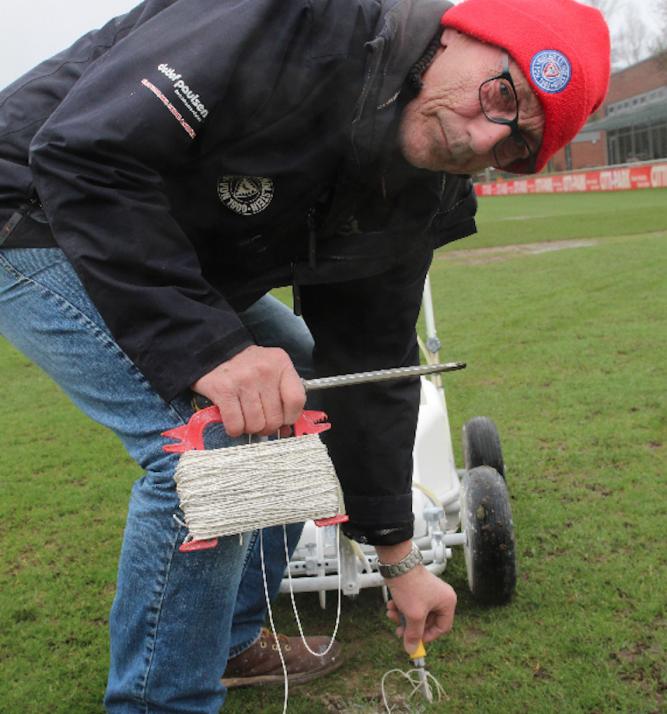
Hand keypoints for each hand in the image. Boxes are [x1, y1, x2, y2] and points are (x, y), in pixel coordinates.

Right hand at [191, 345, 305, 436]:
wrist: (215, 352)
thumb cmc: (248, 367)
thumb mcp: (272, 372)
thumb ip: (284, 397)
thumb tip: (285, 430)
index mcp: (281, 364)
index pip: (296, 400)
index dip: (290, 417)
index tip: (283, 419)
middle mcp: (264, 370)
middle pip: (275, 418)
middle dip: (267, 426)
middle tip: (259, 420)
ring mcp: (243, 380)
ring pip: (255, 425)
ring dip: (250, 428)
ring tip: (245, 418)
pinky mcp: (223, 390)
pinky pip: (236, 425)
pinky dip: (235, 430)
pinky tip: (234, 421)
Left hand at [381, 546, 456, 653]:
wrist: (397, 564)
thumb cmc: (410, 586)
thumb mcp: (413, 615)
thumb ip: (414, 635)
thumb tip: (411, 649)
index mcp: (447, 602)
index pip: (442, 627)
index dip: (428, 636)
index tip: (415, 640)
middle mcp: (441, 596)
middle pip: (427, 621)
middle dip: (410, 625)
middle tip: (398, 630)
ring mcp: (429, 591)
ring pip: (417, 612)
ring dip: (403, 616)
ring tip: (390, 614)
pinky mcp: (418, 587)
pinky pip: (412, 603)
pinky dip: (402, 607)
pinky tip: (391, 605)